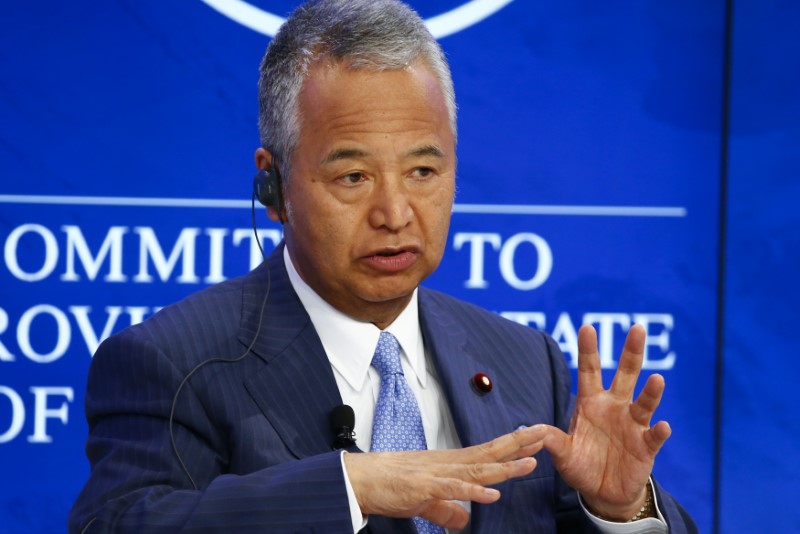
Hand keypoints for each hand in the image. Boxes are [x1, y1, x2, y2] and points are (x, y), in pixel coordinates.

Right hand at [344, 424, 545, 528]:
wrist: (360, 479)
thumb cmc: (389, 485)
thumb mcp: (426, 501)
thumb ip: (447, 509)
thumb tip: (465, 520)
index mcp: (449, 464)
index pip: (488, 453)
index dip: (512, 447)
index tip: (536, 440)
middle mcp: (448, 463)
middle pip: (489, 452)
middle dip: (518, 444)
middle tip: (544, 433)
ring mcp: (437, 473)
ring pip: (477, 468)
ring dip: (504, 467)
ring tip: (529, 463)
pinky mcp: (424, 487)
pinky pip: (453, 488)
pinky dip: (473, 490)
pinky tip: (491, 492)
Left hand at [543, 324, 671, 520]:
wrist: (603, 493)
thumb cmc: (582, 466)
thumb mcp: (563, 454)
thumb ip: (552, 441)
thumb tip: (534, 430)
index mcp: (591, 403)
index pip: (589, 371)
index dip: (588, 350)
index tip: (587, 327)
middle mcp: (614, 407)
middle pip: (625, 375)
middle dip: (631, 352)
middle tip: (637, 328)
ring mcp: (632, 425)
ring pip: (644, 402)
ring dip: (651, 392)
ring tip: (657, 379)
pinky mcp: (646, 446)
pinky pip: (654, 436)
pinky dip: (659, 431)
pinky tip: (663, 426)